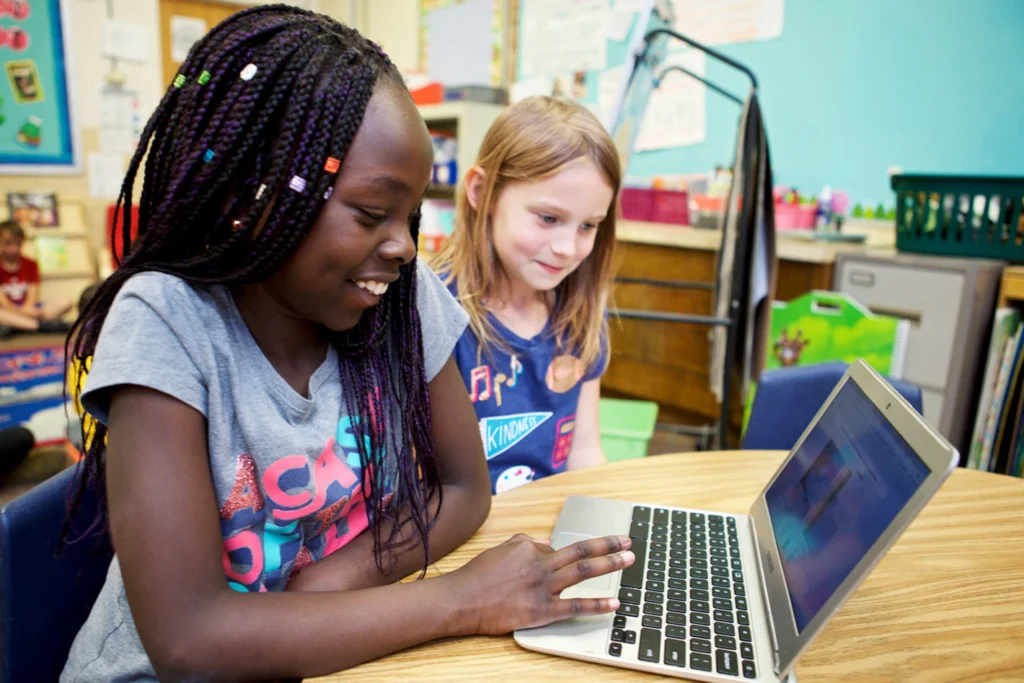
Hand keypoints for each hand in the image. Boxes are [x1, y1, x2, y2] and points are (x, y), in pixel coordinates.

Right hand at [443, 533, 633, 635]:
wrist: (462, 600)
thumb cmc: (478, 576)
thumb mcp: (501, 549)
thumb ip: (524, 544)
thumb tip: (542, 545)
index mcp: (530, 546)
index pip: (556, 549)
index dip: (560, 557)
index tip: (567, 560)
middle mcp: (541, 563)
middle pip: (581, 551)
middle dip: (608, 545)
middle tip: (628, 541)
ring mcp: (543, 587)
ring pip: (583, 572)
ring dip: (610, 564)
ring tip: (628, 560)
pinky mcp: (542, 610)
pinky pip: (576, 606)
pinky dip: (597, 604)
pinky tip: (614, 603)